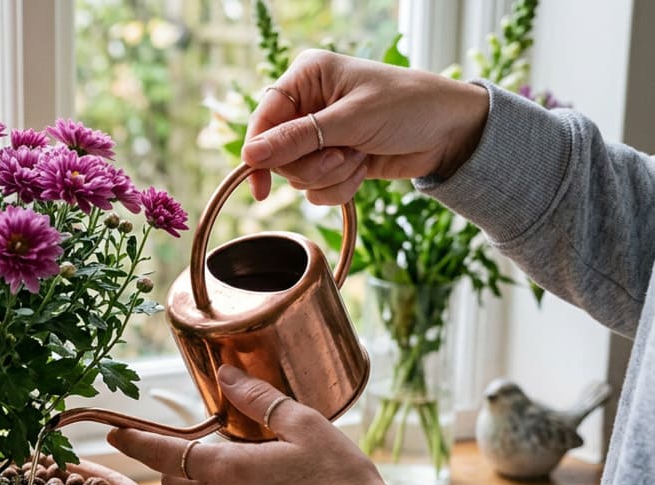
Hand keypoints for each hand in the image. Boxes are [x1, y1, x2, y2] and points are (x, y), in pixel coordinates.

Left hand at [107, 366, 385, 484]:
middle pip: (177, 481)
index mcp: (227, 469)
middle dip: (181, 463)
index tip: (112, 433)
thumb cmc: (342, 483)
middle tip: (207, 450)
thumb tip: (226, 376)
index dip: (134, 441)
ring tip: (240, 483)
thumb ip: (260, 399)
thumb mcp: (306, 427)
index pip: (163, 452)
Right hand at [243, 50, 490, 204]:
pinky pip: (316, 188)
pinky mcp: (334, 160)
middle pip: (277, 154)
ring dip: (330, 175)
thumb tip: (250, 155)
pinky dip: (340, 187)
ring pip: (297, 175)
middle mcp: (309, 104)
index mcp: (307, 77)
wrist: (452, 132)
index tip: (260, 186)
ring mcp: (321, 135)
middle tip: (342, 156)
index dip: (259, 153)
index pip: (264, 119)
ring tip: (360, 157)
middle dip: (311, 163)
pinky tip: (364, 169)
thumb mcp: (351, 120)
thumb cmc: (409, 107)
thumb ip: (298, 139)